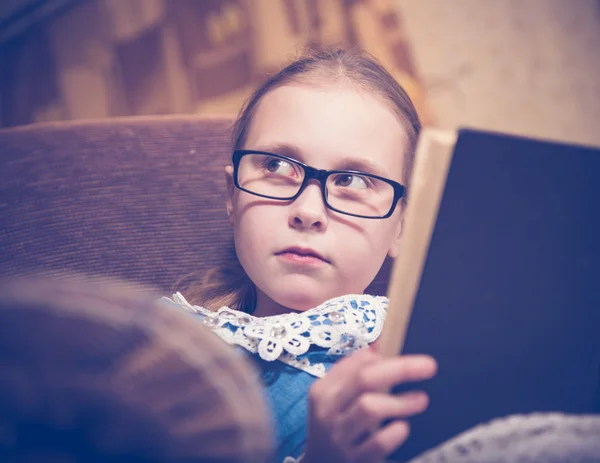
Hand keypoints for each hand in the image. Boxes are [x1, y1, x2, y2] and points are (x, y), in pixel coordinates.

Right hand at [303, 347, 436, 462]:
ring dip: (400, 401)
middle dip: (400, 369)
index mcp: (324, 390)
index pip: (358, 365)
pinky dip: (395, 432)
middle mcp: (329, 411)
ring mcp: (341, 436)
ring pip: (370, 408)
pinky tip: (402, 427)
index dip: (389, 360)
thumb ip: (354, 369)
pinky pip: (378, 443)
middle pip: (364, 380)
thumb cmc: (334, 423)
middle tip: (428, 366)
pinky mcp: (355, 459)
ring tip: (421, 399)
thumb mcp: (334, 395)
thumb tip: (378, 348)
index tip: (413, 361)